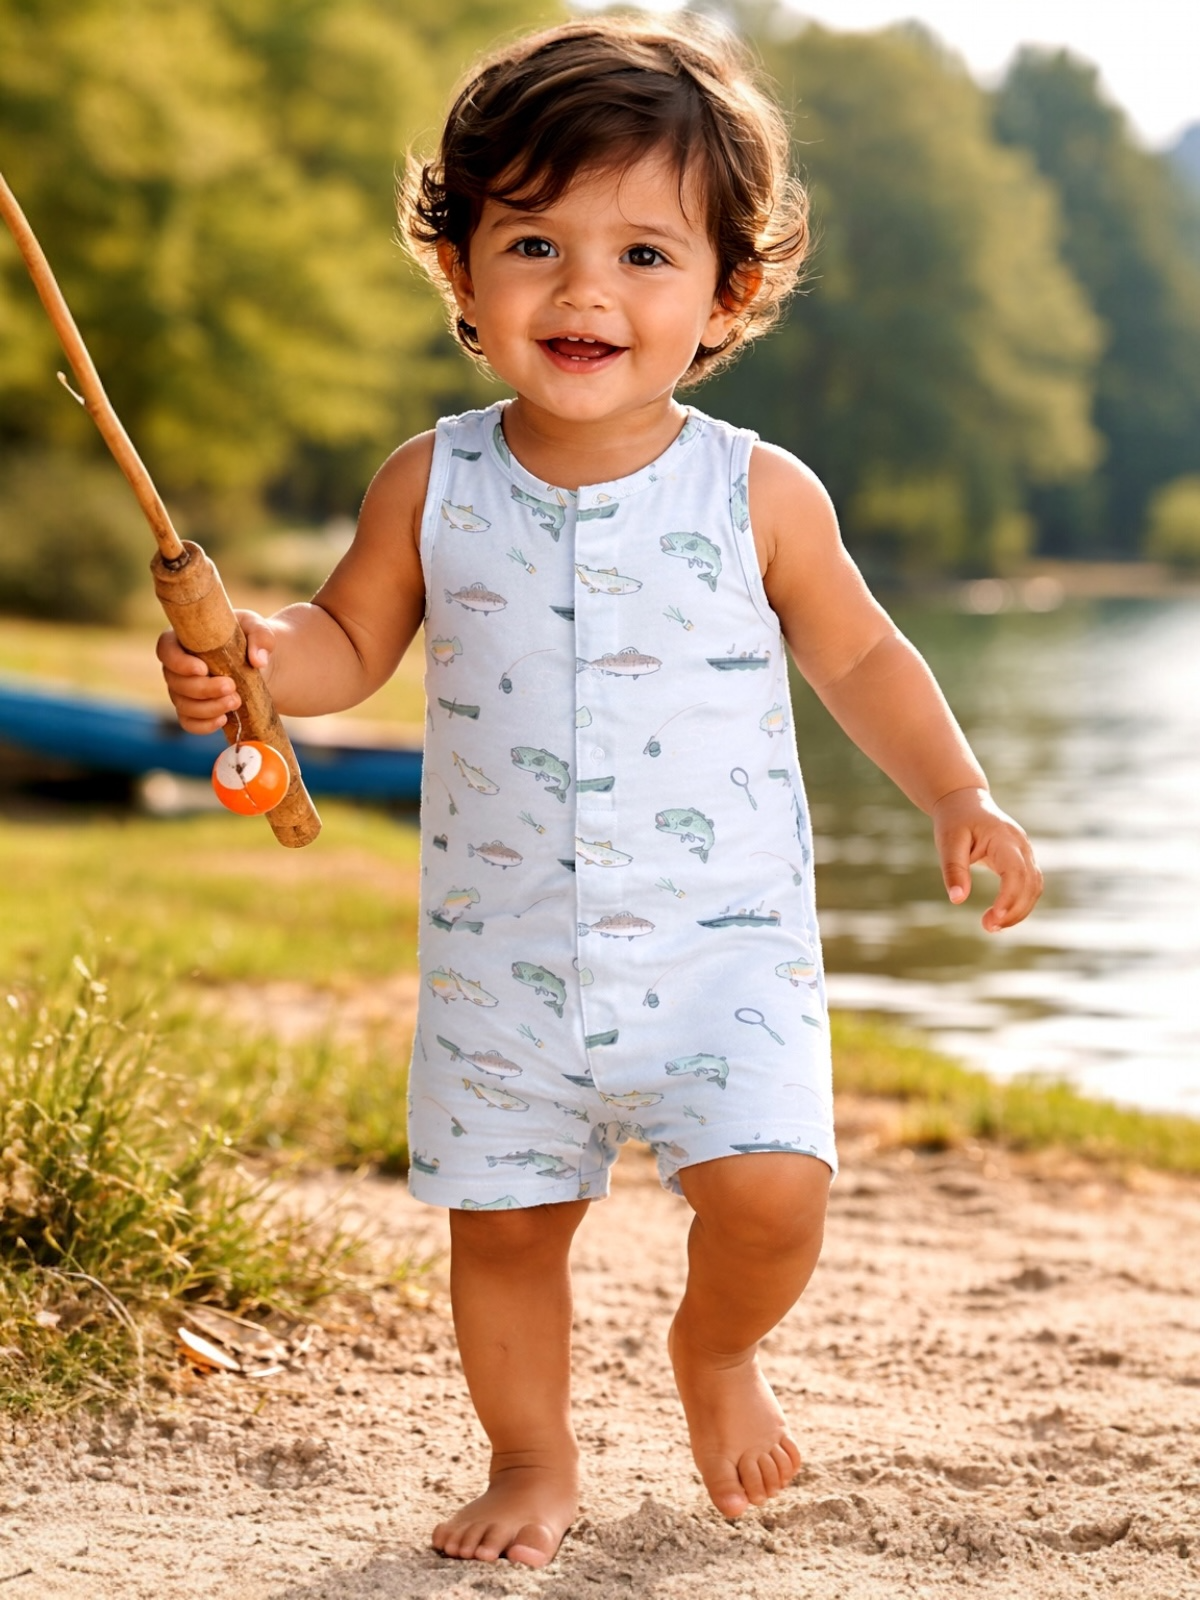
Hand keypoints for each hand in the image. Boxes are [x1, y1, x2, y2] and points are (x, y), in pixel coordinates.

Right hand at [155, 610, 275, 733]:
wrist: (259, 663)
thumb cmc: (249, 639)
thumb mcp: (257, 628)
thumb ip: (260, 636)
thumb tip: (258, 660)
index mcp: (183, 639)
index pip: (166, 649)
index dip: (179, 662)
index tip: (203, 669)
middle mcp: (177, 667)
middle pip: (175, 682)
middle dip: (203, 689)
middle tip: (231, 687)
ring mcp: (182, 691)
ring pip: (183, 705)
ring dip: (208, 708)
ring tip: (236, 702)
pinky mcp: (193, 710)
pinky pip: (189, 723)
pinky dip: (204, 725)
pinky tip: (224, 719)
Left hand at [932, 786, 1042, 931]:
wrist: (965, 802)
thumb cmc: (955, 821)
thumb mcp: (948, 842)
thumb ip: (954, 869)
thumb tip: (957, 900)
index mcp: (1004, 838)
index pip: (1016, 871)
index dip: (1010, 896)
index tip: (995, 916)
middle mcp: (1021, 846)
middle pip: (1030, 883)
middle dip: (1014, 910)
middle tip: (988, 927)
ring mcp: (1026, 853)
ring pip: (1034, 887)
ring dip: (1018, 911)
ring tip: (991, 926)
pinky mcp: (1022, 861)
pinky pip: (1029, 886)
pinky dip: (1018, 904)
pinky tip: (999, 916)